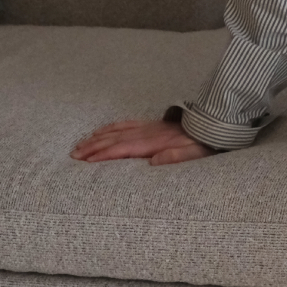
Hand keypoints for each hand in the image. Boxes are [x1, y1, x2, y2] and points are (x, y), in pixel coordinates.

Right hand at [69, 119, 219, 164]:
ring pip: (118, 130)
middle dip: (93, 146)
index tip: (85, 161)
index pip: (124, 149)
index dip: (103, 154)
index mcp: (155, 142)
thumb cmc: (204, 143)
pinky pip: (127, 123)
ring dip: (98, 137)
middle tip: (73, 154)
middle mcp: (148, 132)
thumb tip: (154, 163)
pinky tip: (103, 130)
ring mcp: (149, 126)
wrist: (213, 123)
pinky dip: (111, 127)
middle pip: (115, 139)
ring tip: (80, 144)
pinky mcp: (152, 123)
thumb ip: (176, 156)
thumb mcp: (195, 153)